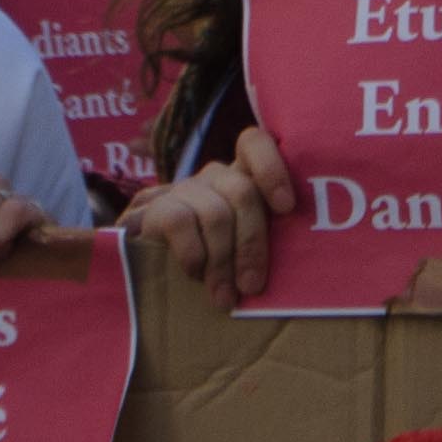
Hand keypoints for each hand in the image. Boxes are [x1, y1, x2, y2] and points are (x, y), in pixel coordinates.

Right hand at [135, 131, 299, 308]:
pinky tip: (193, 275)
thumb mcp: (241, 247)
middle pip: (243, 193)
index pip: (255, 144)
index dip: (272, 169)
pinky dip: (192, 255)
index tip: (286, 208)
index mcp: (242, 179)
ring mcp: (184, 189)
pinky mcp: (154, 207)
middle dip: (251, 245)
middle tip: (252, 286)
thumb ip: (262, 241)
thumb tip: (298, 270)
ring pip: (216, 215)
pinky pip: (181, 223)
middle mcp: (215, 177)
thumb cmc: (211, 259)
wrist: (143, 264)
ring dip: (222, 262)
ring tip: (224, 297)